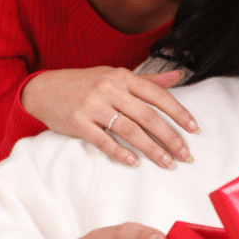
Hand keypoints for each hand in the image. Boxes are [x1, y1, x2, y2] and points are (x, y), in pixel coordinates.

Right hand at [21, 67, 198, 168]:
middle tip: (185, 155)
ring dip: (151, 149)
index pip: (158, 95)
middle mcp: (110, 89)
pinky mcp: (78, 122)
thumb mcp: (115, 75)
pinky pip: (103, 140)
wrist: (44, 88)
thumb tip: (178, 76)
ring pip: (129, 130)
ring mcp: (93, 105)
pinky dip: (120, 152)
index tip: (194, 130)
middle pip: (147, 116)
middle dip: (170, 137)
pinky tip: (134, 163)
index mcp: (123, 77)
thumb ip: (147, 80)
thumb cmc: (85, 83)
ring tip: (167, 163)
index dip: (179, 113)